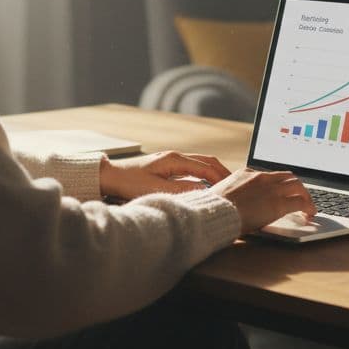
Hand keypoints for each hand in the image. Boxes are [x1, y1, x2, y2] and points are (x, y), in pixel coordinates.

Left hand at [99, 151, 232, 199]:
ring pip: (201, 163)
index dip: (221, 178)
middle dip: (223, 172)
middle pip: (208, 161)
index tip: (233, 189)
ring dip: (215, 172)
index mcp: (175, 160)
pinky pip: (193, 167)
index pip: (206, 168)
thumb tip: (203, 192)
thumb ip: (181, 191)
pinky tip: (207, 184)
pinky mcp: (168, 165)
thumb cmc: (130, 183)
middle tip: (237, 185)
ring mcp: (172, 159)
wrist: (111, 176)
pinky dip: (205, 174)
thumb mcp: (157, 189)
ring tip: (226, 185)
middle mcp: (176, 156)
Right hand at [209, 168, 315, 233]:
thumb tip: (232, 204)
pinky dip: (308, 207)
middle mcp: (261, 177)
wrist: (214, 213)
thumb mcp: (220, 195)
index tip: (281, 192)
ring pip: (298, 186)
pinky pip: (301, 202)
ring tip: (308, 207)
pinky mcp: (278, 203)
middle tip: (300, 197)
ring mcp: (271, 189)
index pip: (269, 175)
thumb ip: (232, 195)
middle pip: (287, 176)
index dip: (279, 184)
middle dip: (296, 187)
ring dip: (305, 196)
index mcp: (246, 174)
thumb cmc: (213, 209)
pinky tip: (310, 215)